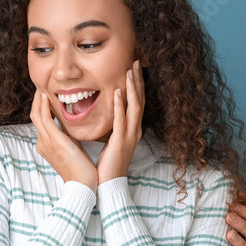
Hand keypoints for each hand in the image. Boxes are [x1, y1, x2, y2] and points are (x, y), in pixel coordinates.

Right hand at [30, 90, 96, 191]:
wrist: (83, 185)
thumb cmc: (82, 170)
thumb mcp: (73, 150)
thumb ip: (69, 139)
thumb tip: (72, 130)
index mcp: (46, 145)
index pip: (41, 122)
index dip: (42, 107)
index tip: (48, 96)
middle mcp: (42, 142)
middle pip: (35, 115)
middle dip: (38, 100)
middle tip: (42, 86)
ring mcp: (45, 141)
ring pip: (36, 114)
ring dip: (39, 99)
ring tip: (43, 87)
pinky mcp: (53, 140)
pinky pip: (45, 118)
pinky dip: (45, 106)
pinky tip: (47, 96)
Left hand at [96, 60, 144, 183]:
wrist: (108, 184)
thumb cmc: (107, 164)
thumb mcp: (111, 141)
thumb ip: (112, 127)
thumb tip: (106, 113)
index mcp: (131, 129)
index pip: (136, 102)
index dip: (136, 85)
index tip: (133, 68)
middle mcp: (134, 130)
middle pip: (139, 100)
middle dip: (138, 80)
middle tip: (136, 62)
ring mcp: (130, 135)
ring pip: (134, 106)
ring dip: (132, 87)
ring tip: (129, 71)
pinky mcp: (121, 141)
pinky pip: (122, 120)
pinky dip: (120, 105)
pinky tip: (118, 92)